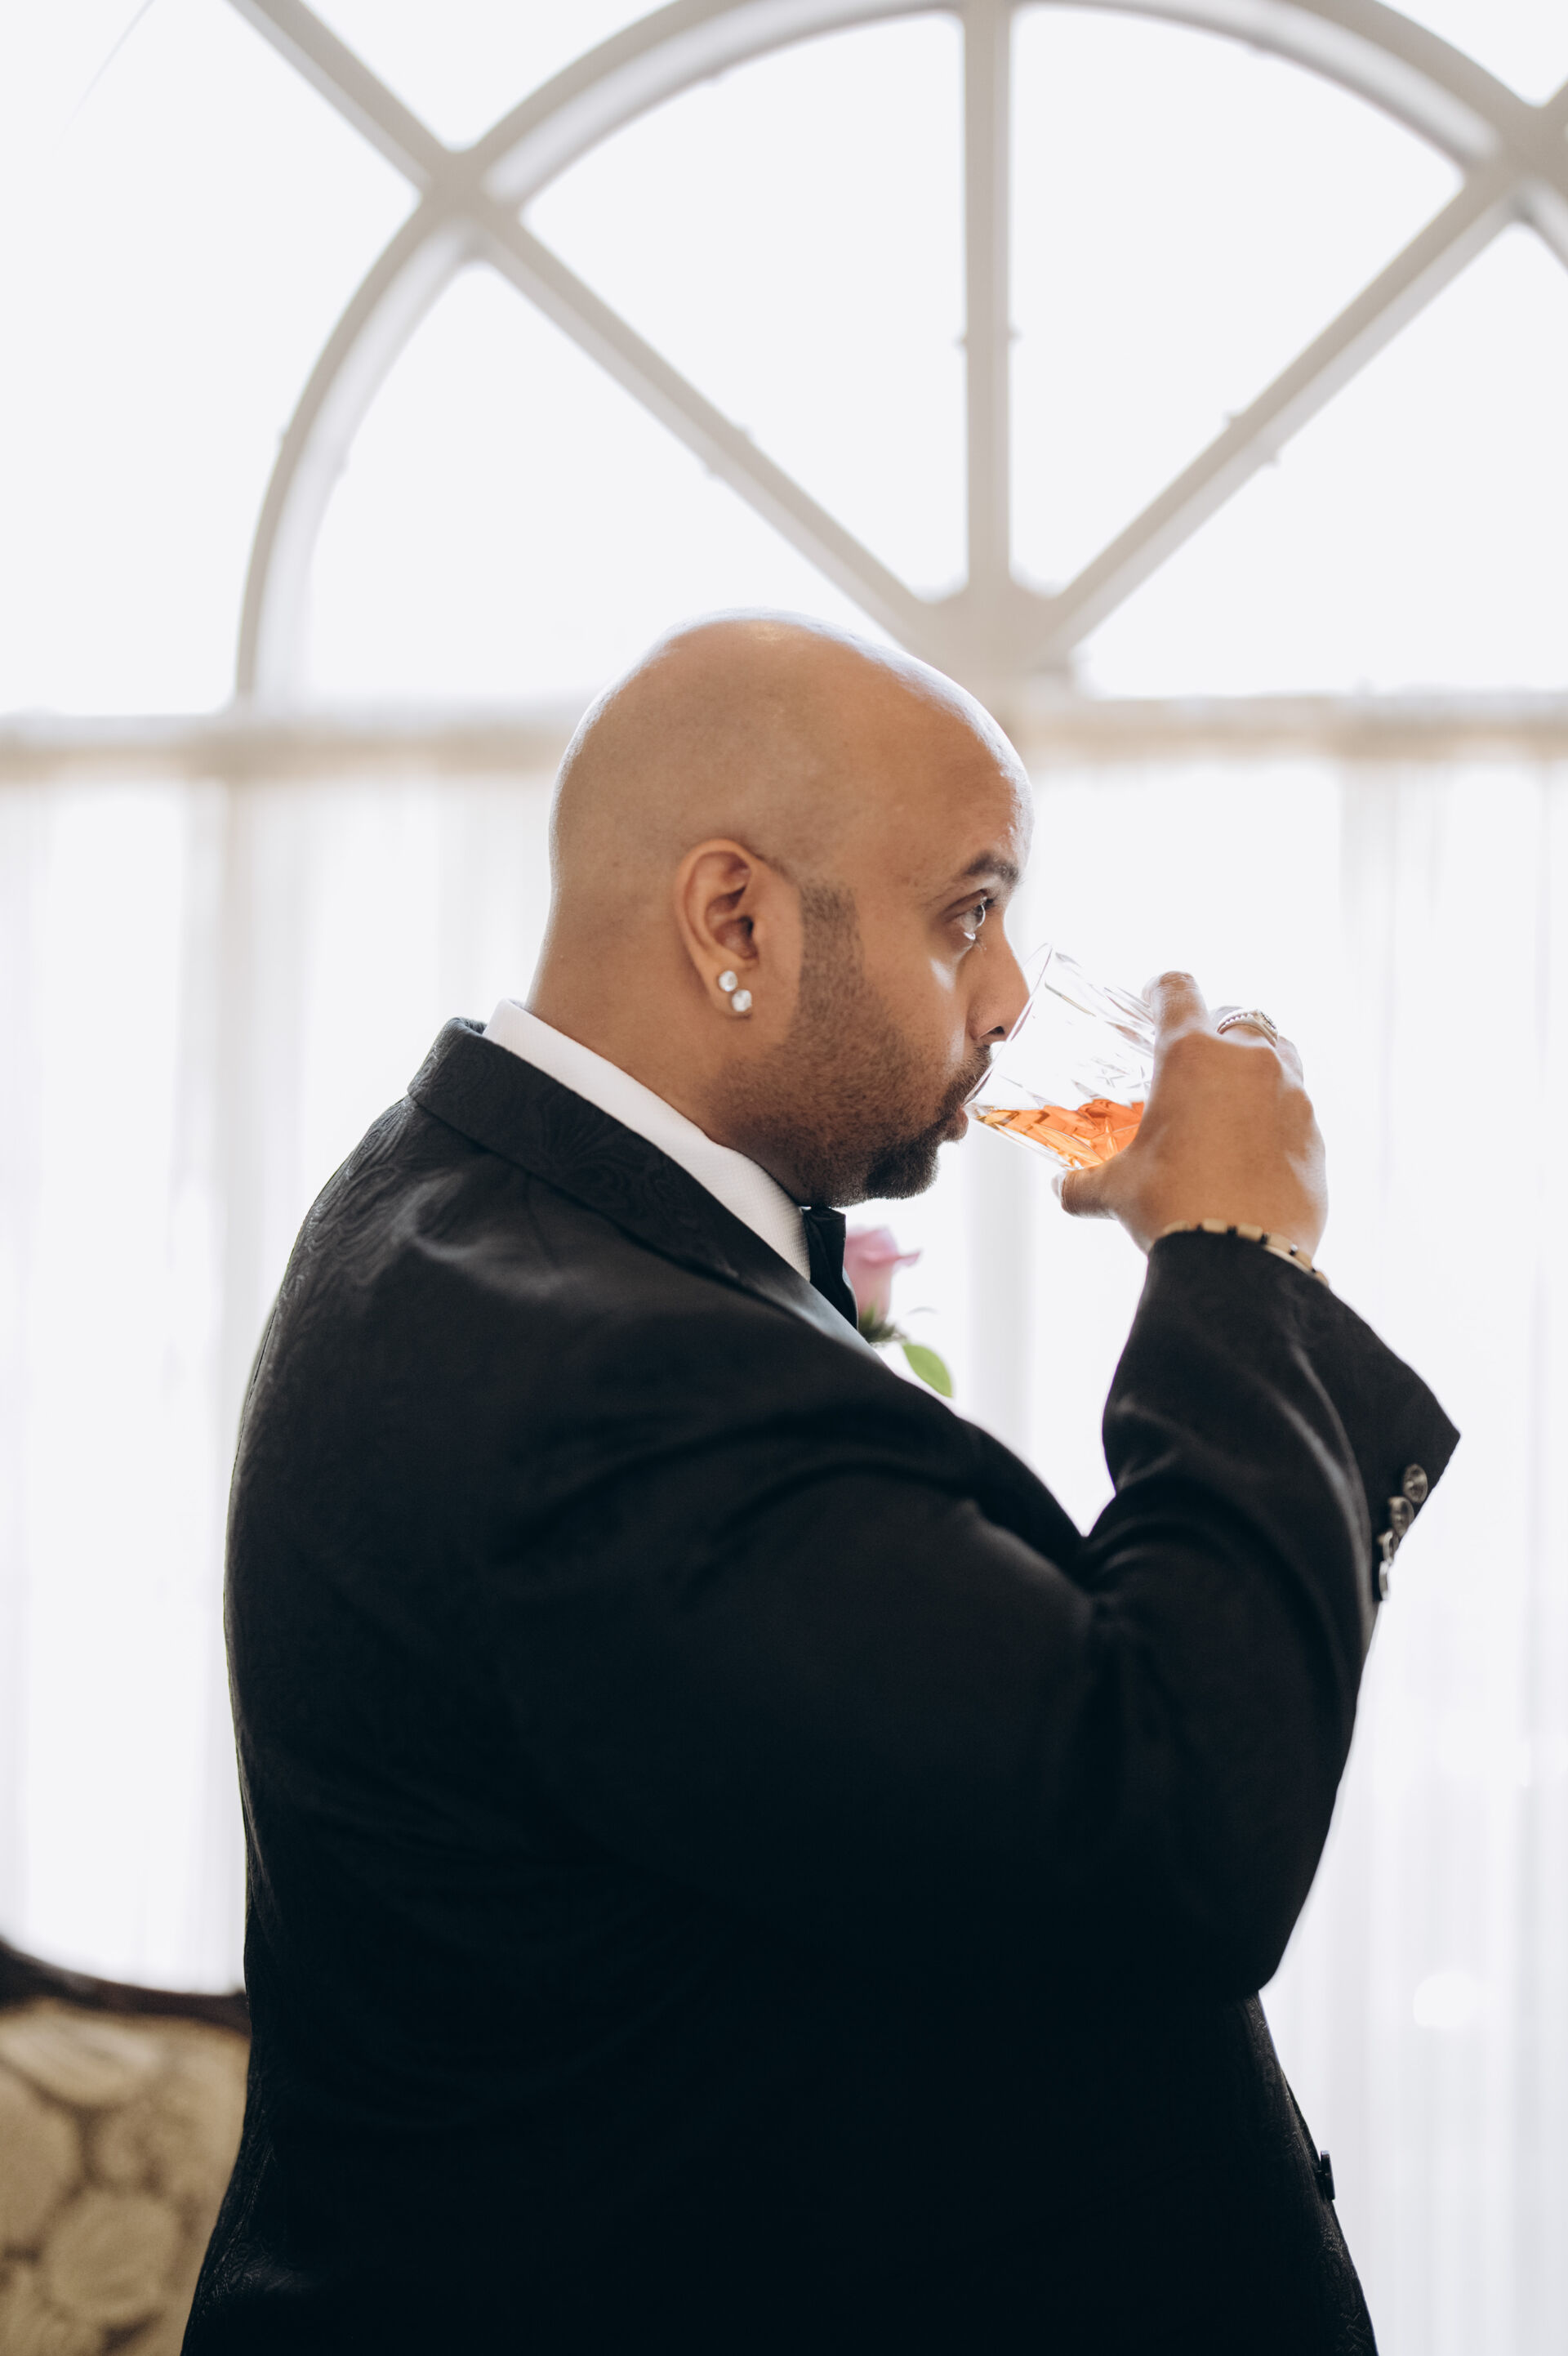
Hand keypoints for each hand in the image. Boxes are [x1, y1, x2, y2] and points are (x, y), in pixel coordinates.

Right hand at [1059, 972, 1326, 1256]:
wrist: (1239, 1259)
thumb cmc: (1171, 1207)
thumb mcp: (1115, 1191)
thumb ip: (1083, 1183)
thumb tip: (1064, 1191)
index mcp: (1192, 1057)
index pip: (1178, 992)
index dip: (1162, 989)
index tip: (1155, 996)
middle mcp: (1249, 1063)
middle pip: (1240, 1020)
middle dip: (1219, 1033)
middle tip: (1198, 1062)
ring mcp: (1292, 1096)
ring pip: (1280, 1058)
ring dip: (1257, 1069)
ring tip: (1232, 1103)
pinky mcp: (1317, 1137)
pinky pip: (1296, 1112)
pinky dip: (1276, 1120)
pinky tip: (1255, 1153)